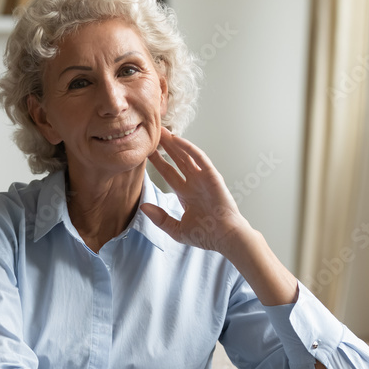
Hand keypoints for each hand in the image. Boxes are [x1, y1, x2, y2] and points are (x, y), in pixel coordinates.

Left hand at [144, 128, 298, 306]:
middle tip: (152, 134)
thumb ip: (160, 218)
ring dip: (175, 144)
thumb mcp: (177, 230)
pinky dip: (189, 148)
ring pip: (186, 156)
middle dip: (165, 148)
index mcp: (186, 194)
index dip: (158, 162)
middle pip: (177, 160)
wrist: (225, 237)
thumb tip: (143, 207)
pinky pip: (199, 158)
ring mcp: (203, 178)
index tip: (146, 153)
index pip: (169, 173)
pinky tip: (177, 140)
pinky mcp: (212, 176)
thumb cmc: (206, 235)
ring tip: (162, 132)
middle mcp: (194, 183)